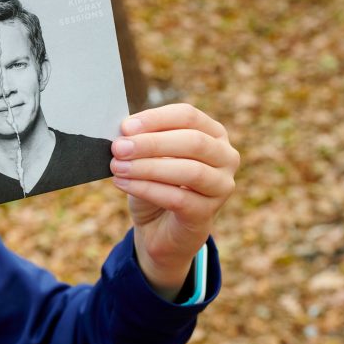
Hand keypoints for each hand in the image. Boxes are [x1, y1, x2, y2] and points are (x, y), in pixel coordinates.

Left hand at [109, 103, 238, 300]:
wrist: (159, 228)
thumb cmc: (156, 183)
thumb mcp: (148, 156)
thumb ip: (142, 140)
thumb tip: (124, 132)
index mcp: (213, 133)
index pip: (188, 116)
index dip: (156, 119)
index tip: (125, 127)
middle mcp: (226, 157)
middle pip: (193, 141)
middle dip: (151, 143)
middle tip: (118, 147)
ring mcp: (222, 186)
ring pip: (190, 171)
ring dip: (148, 167)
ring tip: (117, 166)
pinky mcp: (208, 213)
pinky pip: (178, 198)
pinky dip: (146, 189)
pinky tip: (123, 183)